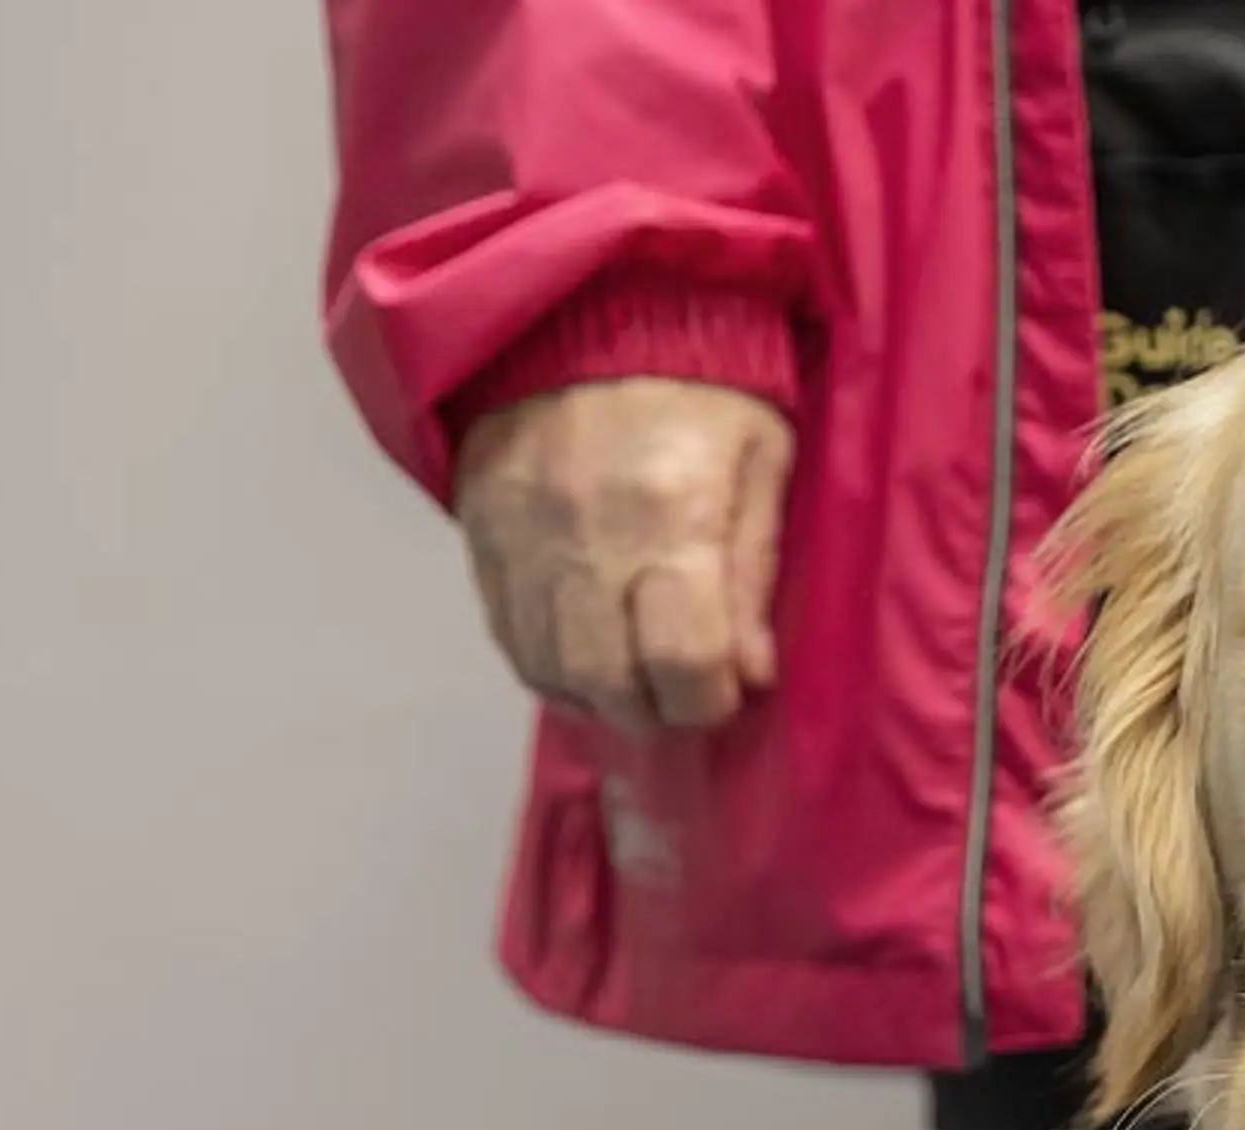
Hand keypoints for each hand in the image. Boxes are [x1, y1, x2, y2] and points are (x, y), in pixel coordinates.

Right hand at [453, 377, 793, 729]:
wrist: (590, 305)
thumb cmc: (704, 384)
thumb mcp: (763, 462)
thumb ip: (754, 572)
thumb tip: (752, 673)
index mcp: (670, 512)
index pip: (681, 658)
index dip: (709, 699)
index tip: (729, 690)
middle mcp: (584, 532)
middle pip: (606, 680)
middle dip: (655, 710)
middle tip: (685, 695)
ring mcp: (521, 535)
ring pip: (548, 667)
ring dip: (600, 695)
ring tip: (640, 678)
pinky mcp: (481, 531)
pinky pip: (507, 634)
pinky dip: (551, 664)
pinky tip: (588, 654)